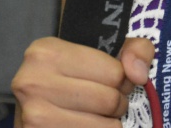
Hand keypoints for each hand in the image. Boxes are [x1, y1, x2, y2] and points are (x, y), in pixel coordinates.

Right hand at [11, 36, 154, 126]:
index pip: (114, 72)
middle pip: (109, 100)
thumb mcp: (95, 54)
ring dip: (109, 124)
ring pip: (106, 127)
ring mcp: (34, 116)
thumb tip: (138, 74)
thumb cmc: (67, 81)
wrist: (31, 111)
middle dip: (117, 104)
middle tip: (106, 104)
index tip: (111, 83)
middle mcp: (34, 82)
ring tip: (96, 117)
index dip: (121, 80)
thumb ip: (133, 50)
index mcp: (48, 51)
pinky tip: (85, 126)